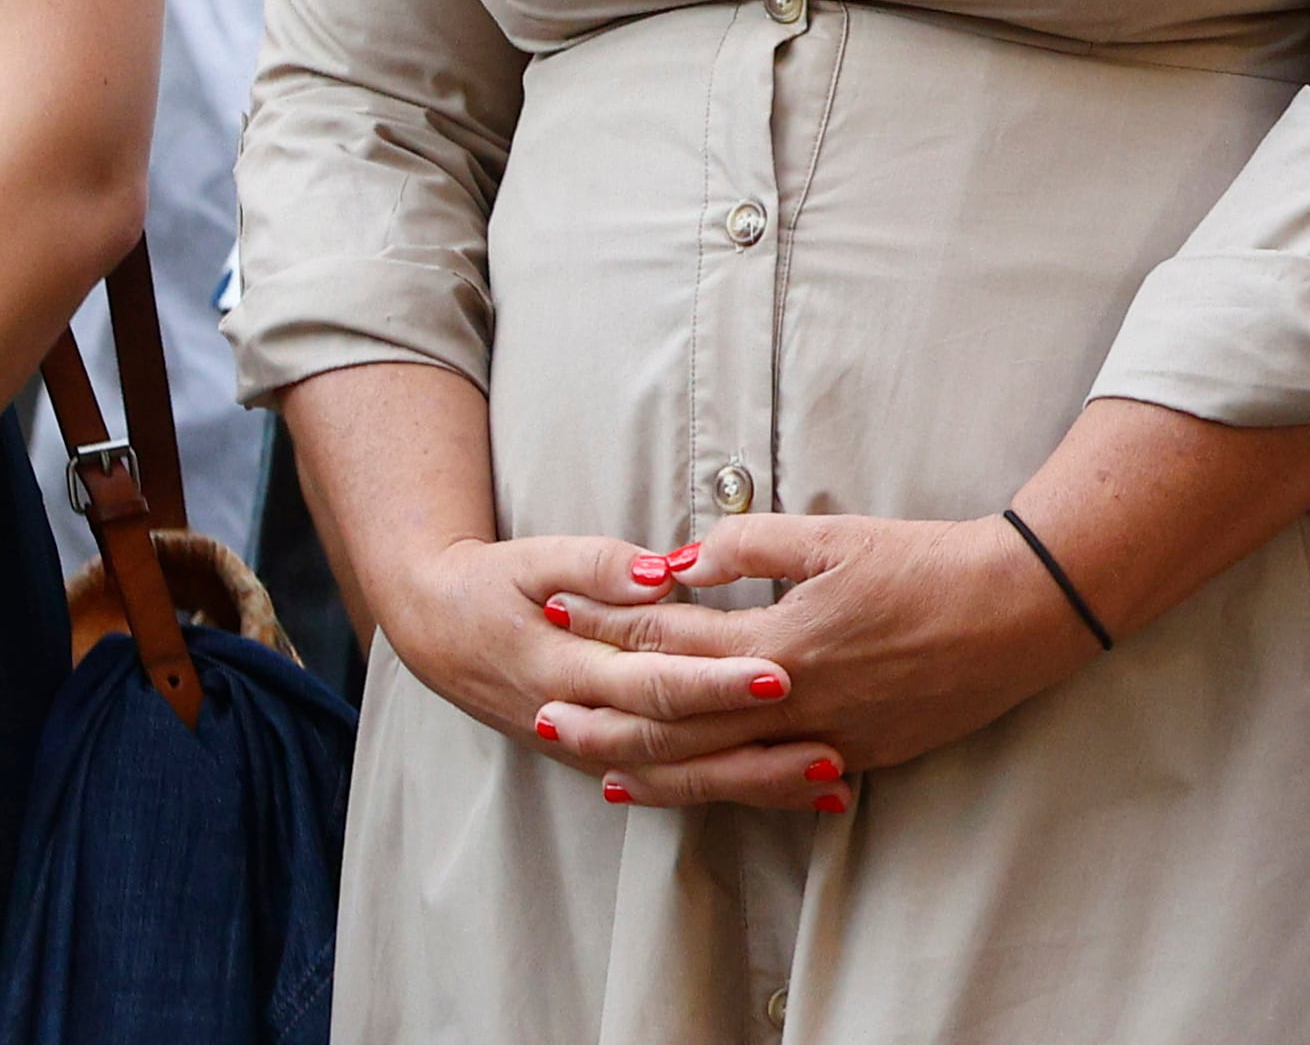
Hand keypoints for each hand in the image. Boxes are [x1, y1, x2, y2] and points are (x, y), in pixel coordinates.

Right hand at [375, 530, 827, 794]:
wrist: (438, 631)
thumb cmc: (495, 584)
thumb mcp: (537, 559)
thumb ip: (597, 566)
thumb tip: (656, 574)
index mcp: (568, 669)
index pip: (653, 683)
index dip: (715, 682)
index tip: (778, 674)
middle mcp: (582, 723)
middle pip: (680, 744)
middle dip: (755, 749)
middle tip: (830, 743)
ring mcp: (593, 748)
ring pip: (683, 778)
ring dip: (755, 782)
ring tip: (832, 778)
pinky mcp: (606, 756)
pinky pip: (675, 781)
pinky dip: (733, 787)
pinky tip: (796, 791)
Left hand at [533, 511, 1099, 808]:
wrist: (1022, 609)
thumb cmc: (932, 561)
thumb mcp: (837, 535)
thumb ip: (750, 546)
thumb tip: (680, 559)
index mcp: (781, 642)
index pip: (671, 644)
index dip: (608, 628)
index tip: (561, 612)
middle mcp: (794, 703)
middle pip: (675, 725)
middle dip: (603, 721)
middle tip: (542, 717)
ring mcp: (826, 739)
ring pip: (716, 770)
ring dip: (650, 771)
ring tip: (597, 770)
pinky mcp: (860, 757)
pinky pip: (772, 784)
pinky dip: (723, 788)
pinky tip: (699, 787)